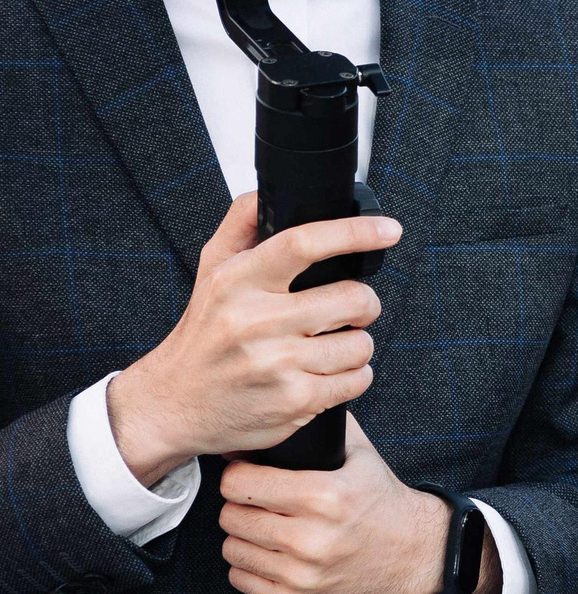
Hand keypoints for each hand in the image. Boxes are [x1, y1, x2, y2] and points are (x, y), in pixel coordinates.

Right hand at [111, 193, 399, 485]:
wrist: (172, 404)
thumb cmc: (203, 334)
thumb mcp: (210, 270)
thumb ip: (242, 224)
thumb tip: (272, 189)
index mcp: (236, 282)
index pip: (304, 243)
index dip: (355, 232)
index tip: (389, 230)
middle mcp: (254, 321)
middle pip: (352, 298)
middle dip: (364, 303)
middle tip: (350, 308)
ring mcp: (275, 364)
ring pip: (361, 343)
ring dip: (356, 343)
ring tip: (328, 345)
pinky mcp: (294, 401)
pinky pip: (358, 379)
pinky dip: (353, 375)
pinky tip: (325, 373)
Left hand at [218, 414, 470, 593]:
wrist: (416, 554)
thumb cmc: (382, 503)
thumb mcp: (359, 456)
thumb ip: (319, 428)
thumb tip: (272, 409)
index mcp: (325, 496)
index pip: (239, 483)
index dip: (240, 476)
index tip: (250, 477)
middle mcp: (313, 538)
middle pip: (232, 516)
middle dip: (244, 506)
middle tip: (263, 504)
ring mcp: (304, 575)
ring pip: (233, 549)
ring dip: (247, 538)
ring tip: (271, 530)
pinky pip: (242, 580)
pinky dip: (253, 567)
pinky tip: (276, 556)